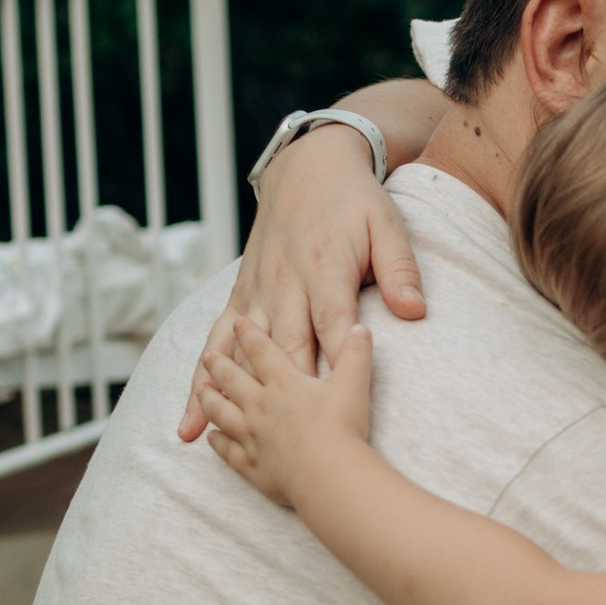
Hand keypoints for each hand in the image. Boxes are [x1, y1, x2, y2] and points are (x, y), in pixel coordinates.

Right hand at [177, 123, 426, 439]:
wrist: (308, 168)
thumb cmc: (355, 203)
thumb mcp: (388, 226)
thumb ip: (399, 270)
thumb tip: (415, 311)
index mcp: (324, 269)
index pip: (331, 325)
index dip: (334, 364)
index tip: (333, 404)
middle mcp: (284, 283)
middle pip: (282, 345)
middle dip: (281, 391)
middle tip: (278, 436)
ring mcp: (256, 292)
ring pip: (236, 347)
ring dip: (222, 389)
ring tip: (204, 430)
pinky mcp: (239, 295)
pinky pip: (215, 339)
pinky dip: (200, 376)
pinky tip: (190, 413)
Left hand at [197, 314, 373, 508]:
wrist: (328, 475)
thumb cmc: (341, 428)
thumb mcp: (354, 385)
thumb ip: (355, 354)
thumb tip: (360, 329)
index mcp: (284, 383)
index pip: (261, 351)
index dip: (249, 334)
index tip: (239, 323)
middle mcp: (260, 405)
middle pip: (232, 379)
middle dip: (219, 365)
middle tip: (209, 356)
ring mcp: (252, 435)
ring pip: (221, 412)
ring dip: (210, 400)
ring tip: (202, 392)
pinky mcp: (252, 465)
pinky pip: (228, 451)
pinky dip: (218, 443)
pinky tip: (212, 438)